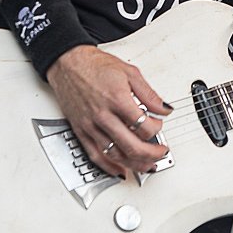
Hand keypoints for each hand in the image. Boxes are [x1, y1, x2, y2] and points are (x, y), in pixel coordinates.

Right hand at [46, 45, 171, 175]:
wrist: (69, 63)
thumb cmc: (95, 66)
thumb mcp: (130, 73)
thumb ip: (149, 94)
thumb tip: (163, 109)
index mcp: (117, 100)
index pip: (144, 126)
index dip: (157, 129)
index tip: (158, 125)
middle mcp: (103, 116)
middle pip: (132, 146)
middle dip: (152, 153)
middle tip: (160, 152)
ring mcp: (91, 126)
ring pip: (116, 155)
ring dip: (135, 164)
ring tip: (147, 165)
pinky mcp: (81, 131)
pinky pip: (95, 156)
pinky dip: (110, 167)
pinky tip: (121, 170)